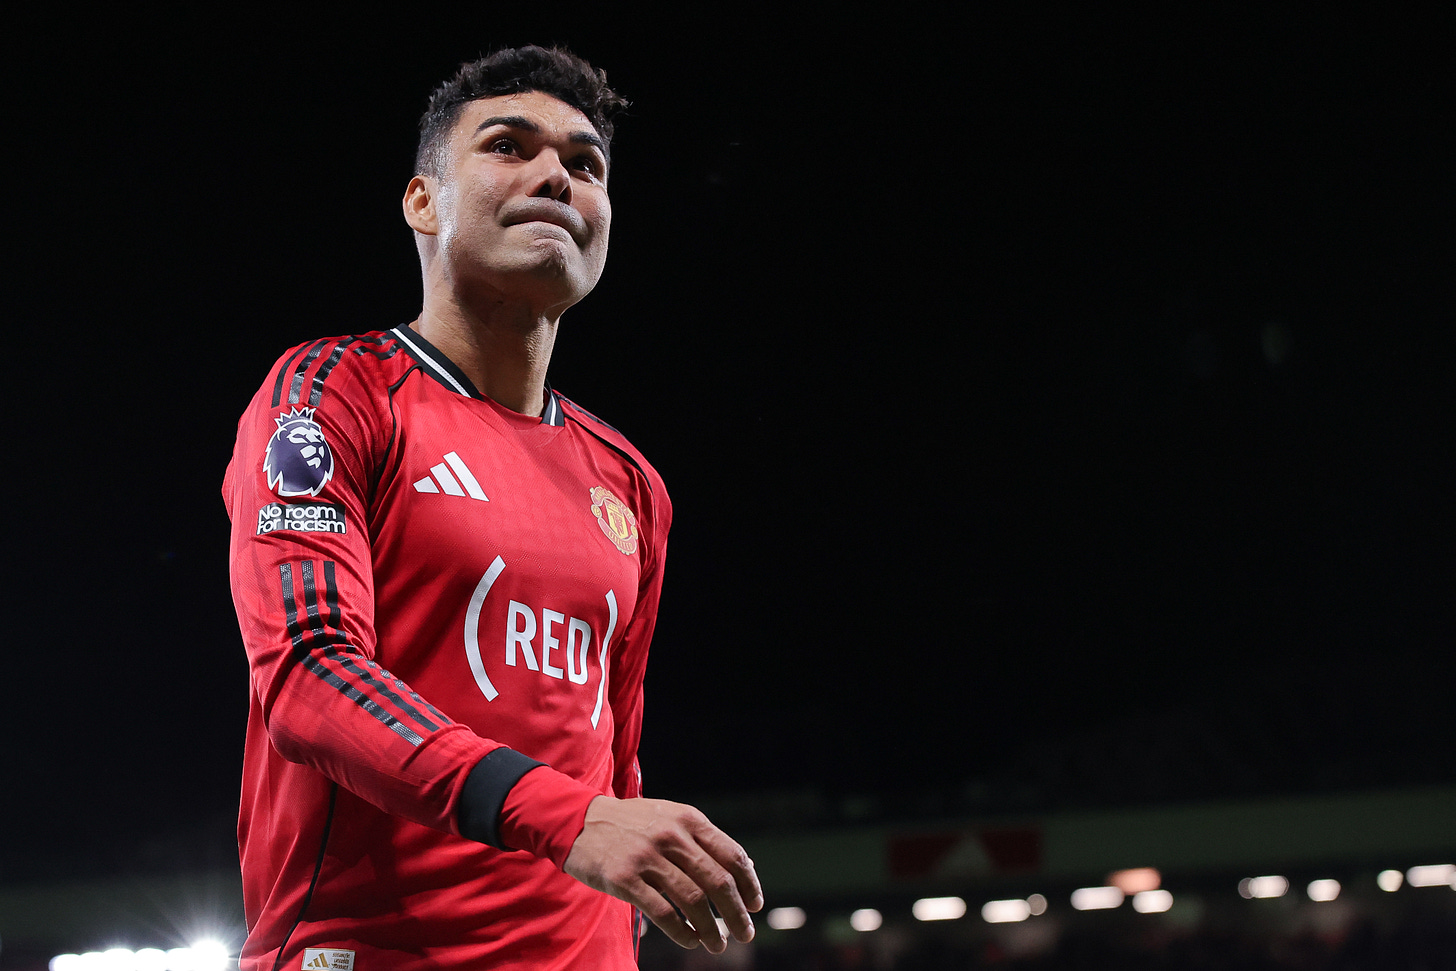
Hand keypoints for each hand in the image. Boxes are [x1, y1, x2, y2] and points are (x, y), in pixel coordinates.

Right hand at [563, 795, 763, 951]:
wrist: (579, 821)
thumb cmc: (633, 824)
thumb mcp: (670, 817)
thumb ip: (702, 839)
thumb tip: (745, 868)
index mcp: (687, 819)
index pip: (731, 854)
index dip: (749, 884)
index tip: (755, 905)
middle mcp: (670, 835)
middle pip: (717, 880)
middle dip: (737, 913)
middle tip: (746, 934)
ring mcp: (646, 857)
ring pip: (693, 900)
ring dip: (712, 928)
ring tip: (718, 945)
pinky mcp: (623, 879)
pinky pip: (662, 913)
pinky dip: (682, 931)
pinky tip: (691, 939)